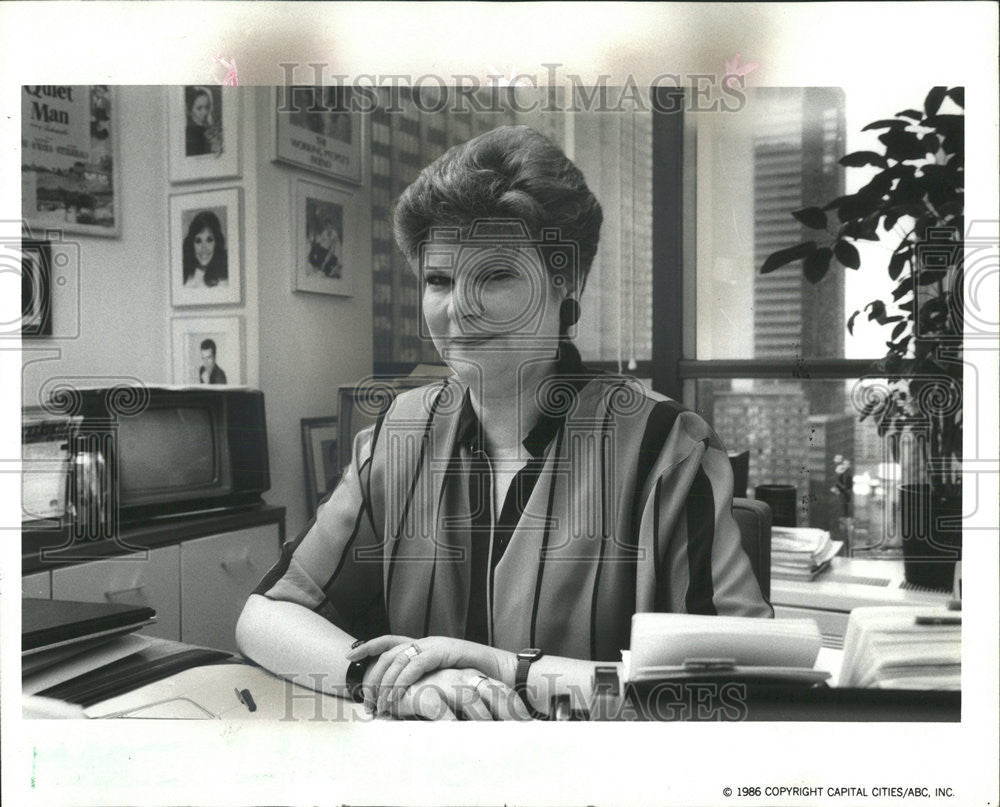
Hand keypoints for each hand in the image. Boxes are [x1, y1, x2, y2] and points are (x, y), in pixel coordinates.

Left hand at [347, 635, 517, 715]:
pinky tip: (397, 697)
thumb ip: (424, 684)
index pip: (389, 641)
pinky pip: (415, 665)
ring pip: (398, 660)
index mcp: (423, 646)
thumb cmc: (475, 681)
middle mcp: (426, 642)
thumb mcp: (443, 682)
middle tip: (367, 700)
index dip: (368, 645)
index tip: (350, 654)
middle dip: (373, 676)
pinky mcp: (444, 651)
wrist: (503, 673)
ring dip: (385, 683)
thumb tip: (404, 701)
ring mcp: (434, 644)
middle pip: (388, 653)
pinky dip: (402, 681)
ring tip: (380, 705)